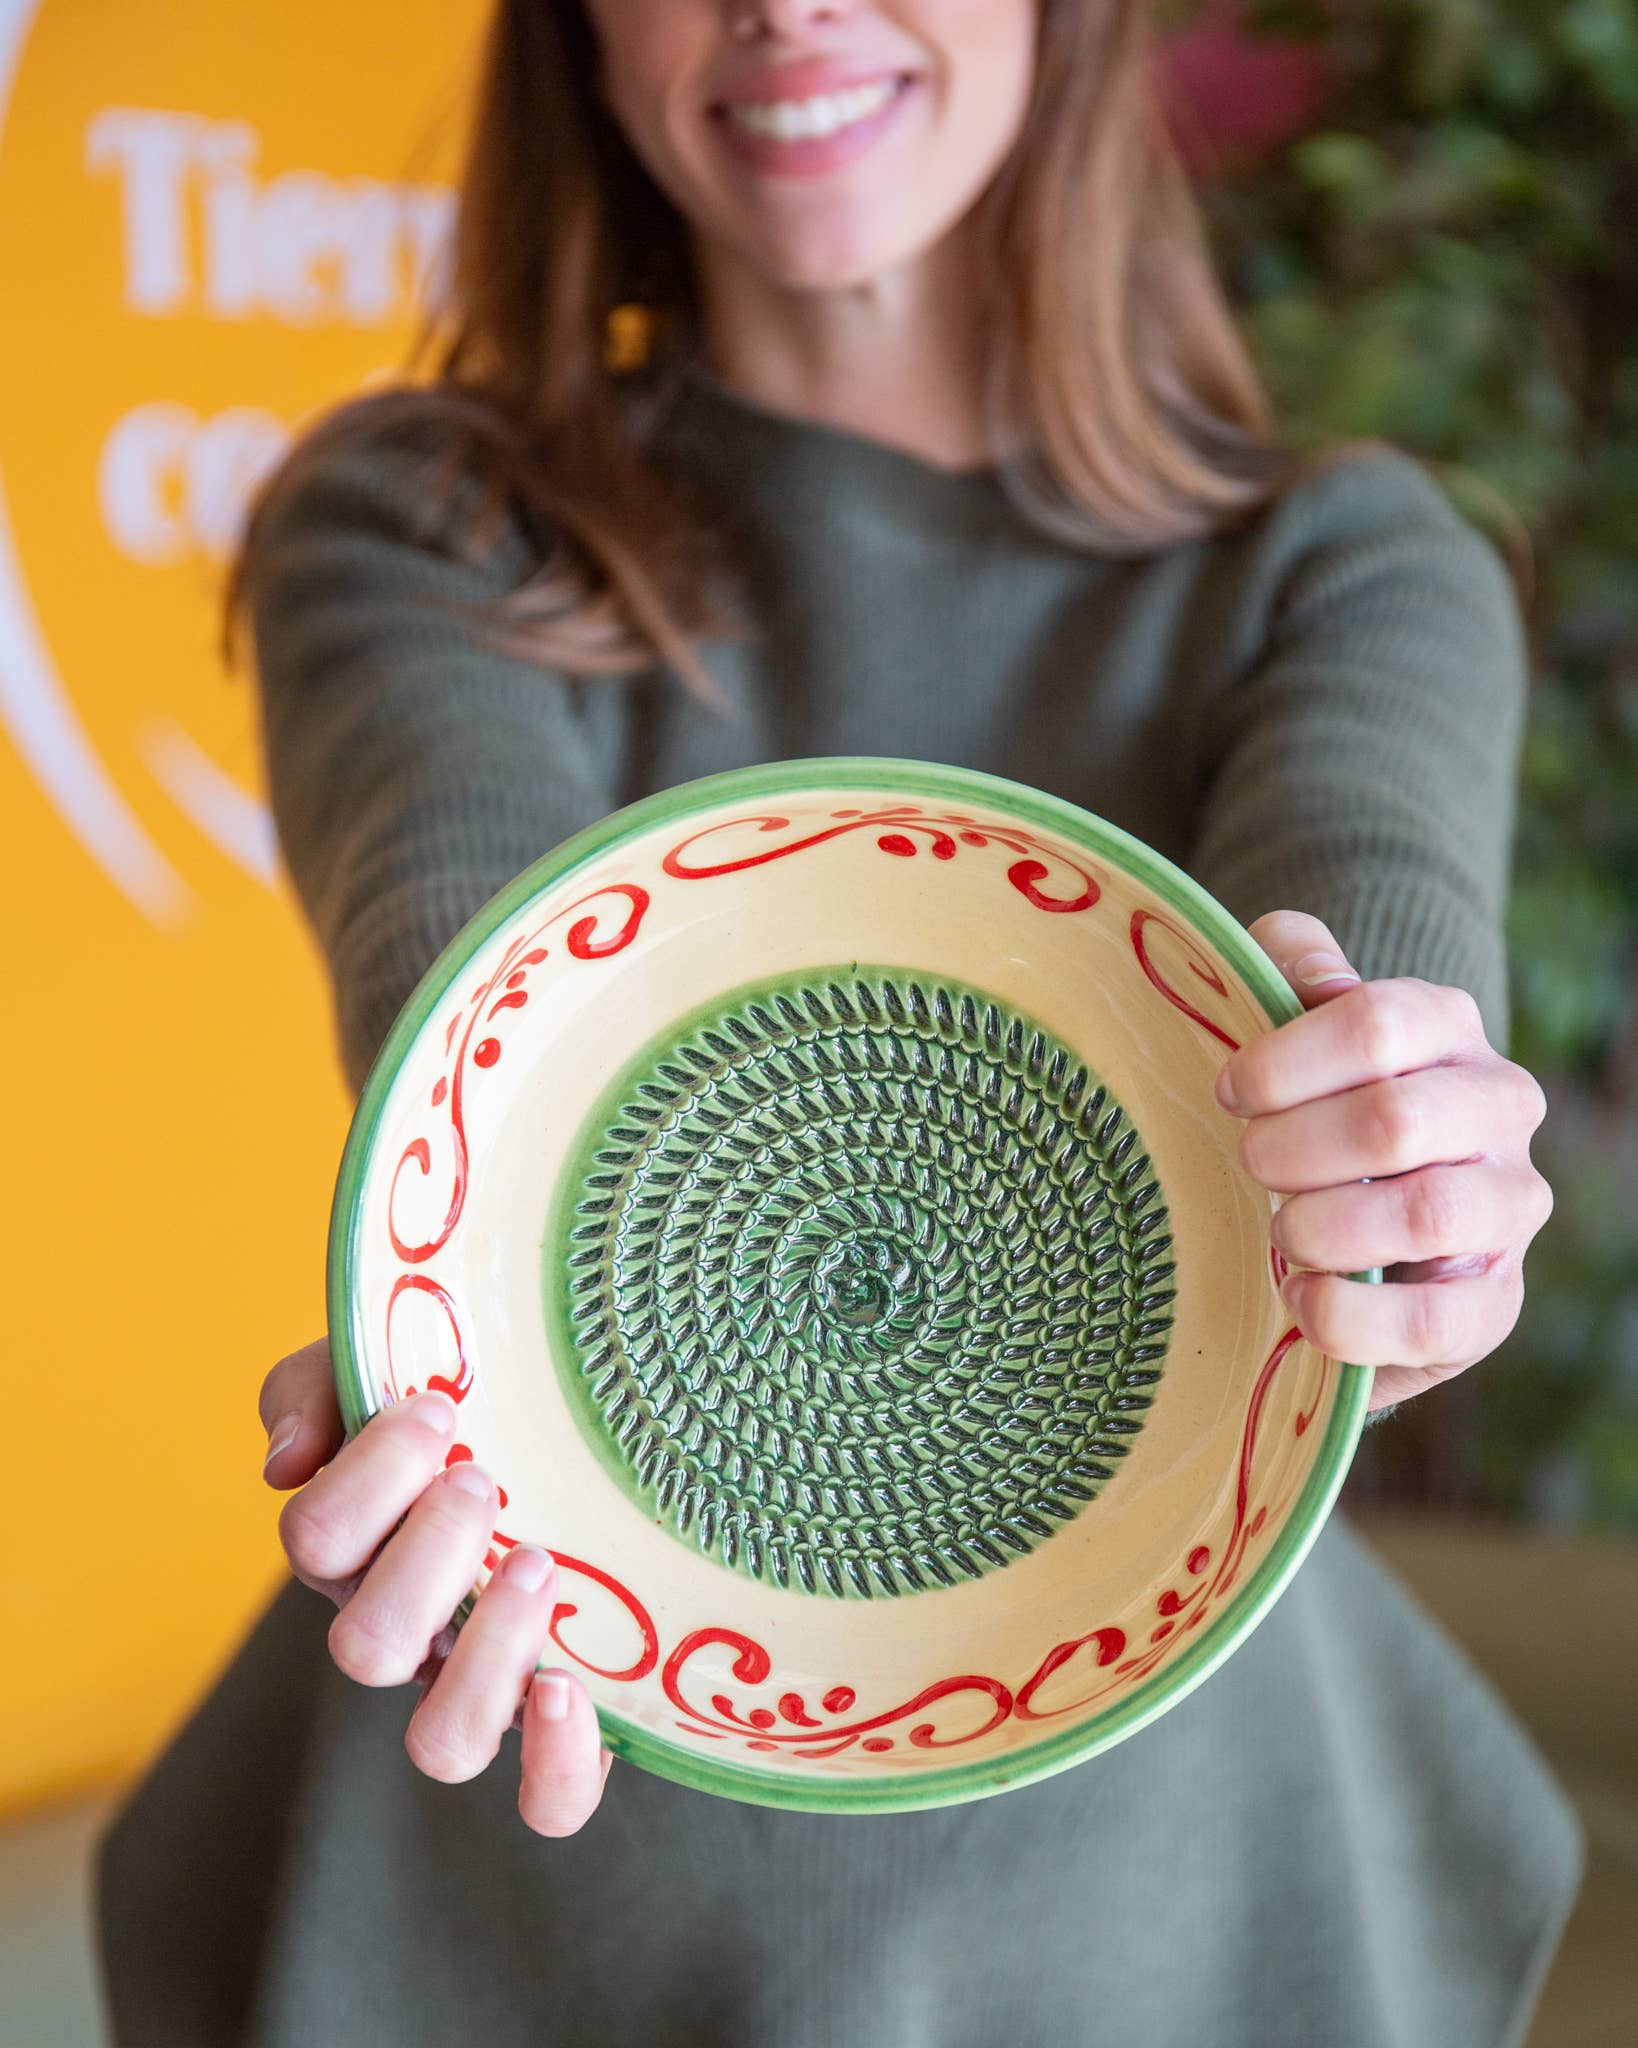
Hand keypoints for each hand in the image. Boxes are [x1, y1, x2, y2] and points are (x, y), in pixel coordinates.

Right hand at [259, 1337, 613, 1834]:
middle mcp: (405, 1634)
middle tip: (483, 1480)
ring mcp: (479, 1688)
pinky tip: (570, 1689)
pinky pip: (551, 1802)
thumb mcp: (383, 1363)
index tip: (439, 1408)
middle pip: (366, 1646)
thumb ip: (315, 1387)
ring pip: (442, 1741)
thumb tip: (290, 1461)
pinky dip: (556, 1762)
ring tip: (537, 1563)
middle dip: (426, 1552)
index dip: (366, 1478)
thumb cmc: (469, 1401)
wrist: (575, 1434)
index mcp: (356, 1549)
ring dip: (485, 1653)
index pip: (315, 1541)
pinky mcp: (563, 1730)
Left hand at [1213, 910, 1552, 1414]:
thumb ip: (1290, 963)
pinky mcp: (1493, 1303)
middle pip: (1395, 1120)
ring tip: (1280, 1231)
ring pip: (1426, 1214)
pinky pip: (1431, 1320)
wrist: (1360, 1219)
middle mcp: (1499, 1109)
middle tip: (1250, 1164)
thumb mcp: (1293, 1021)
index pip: (1378, 1022)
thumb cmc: (1313, 1102)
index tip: (1230, 1093)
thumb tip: (1308, 971)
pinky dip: (1346, 1314)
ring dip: (1322, 1226)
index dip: (1283, 1061)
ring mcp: (1508, 1208)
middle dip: (1292, 1148)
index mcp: (1448, 1026)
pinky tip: (1299, 1295)